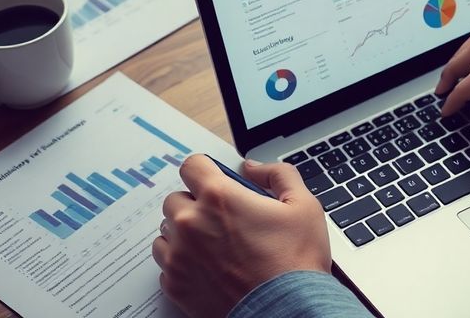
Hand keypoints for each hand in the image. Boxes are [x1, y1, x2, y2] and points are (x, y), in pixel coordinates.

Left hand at [152, 156, 330, 317]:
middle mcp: (191, 223)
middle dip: (196, 204)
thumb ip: (278, 174)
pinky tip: (209, 268)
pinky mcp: (175, 284)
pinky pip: (166, 263)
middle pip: (175, 199)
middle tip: (223, 220)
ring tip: (215, 246)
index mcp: (219, 197)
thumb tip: (254, 168)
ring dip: (185, 233)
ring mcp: (179, 255)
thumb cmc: (296, 262)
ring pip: (166, 231)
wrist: (289, 310)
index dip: (206, 171)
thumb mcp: (303, 206)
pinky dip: (183, 262)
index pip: (192, 166)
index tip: (215, 182)